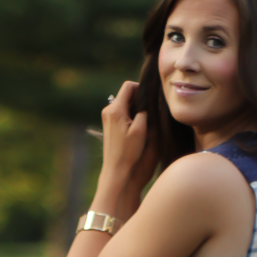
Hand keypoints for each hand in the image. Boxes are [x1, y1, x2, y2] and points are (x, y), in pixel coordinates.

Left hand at [100, 81, 153, 198]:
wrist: (116, 170)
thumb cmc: (129, 152)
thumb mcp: (141, 130)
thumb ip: (144, 112)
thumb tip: (148, 101)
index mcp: (115, 109)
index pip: (128, 86)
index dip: (141, 89)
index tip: (150, 101)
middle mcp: (108, 110)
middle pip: (126, 94)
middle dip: (139, 99)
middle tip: (149, 112)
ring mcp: (107, 117)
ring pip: (124, 103)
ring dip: (135, 108)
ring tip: (143, 121)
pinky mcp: (108, 124)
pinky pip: (121, 112)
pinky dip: (130, 115)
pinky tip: (136, 127)